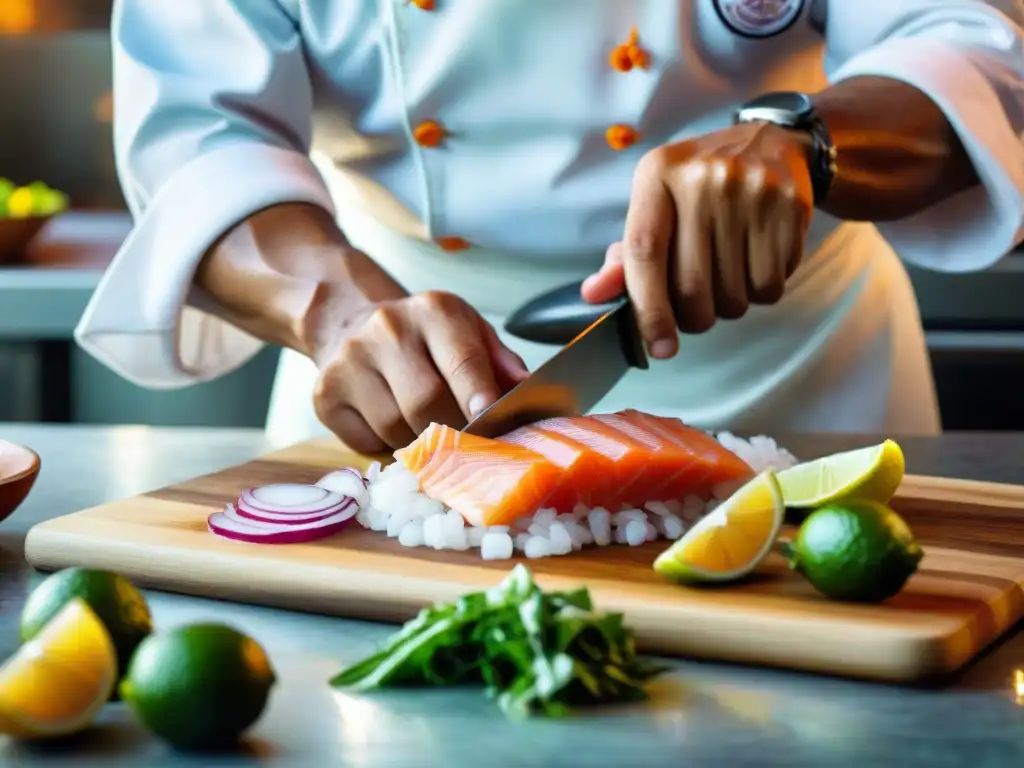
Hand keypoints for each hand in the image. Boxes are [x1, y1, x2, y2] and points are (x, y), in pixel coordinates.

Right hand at [312, 290, 528, 452]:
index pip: (461, 358)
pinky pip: (366, 441)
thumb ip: (500, 363)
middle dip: (454, 433)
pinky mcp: (325, 394)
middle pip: (426, 402)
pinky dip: (387, 447)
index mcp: (434, 311)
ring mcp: (350, 362)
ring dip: (420, 445)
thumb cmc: (425, 338)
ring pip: (395, 428)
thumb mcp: (468, 333)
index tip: (491, 422)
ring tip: (428, 433)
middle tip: (469, 448)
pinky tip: (393, 428)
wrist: (348, 321)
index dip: (477, 394)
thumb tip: (527, 393)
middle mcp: (387, 329)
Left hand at [581, 121, 813, 357]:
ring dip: (728, 305)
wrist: (769, 144)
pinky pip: (769, 285)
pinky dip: (760, 292)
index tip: (658, 345)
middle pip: (691, 287)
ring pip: (734, 296)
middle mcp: (702, 180)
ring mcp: (749, 192)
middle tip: (696, 311)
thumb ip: (626, 254)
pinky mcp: (789, 208)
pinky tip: (755, 263)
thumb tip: (594, 295)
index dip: (648, 308)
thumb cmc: (699, 186)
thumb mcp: (656, 204)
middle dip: (692, 318)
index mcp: (658, 175)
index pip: (644, 254)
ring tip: (728, 275)